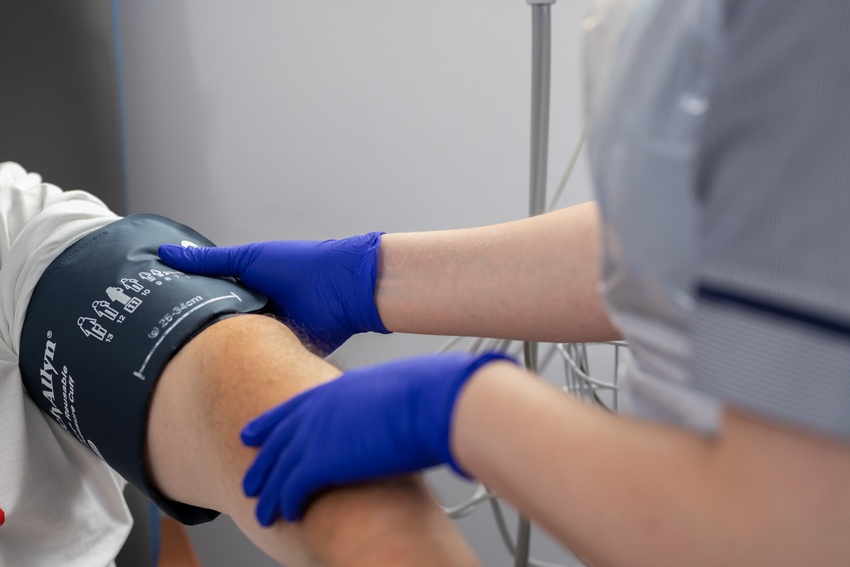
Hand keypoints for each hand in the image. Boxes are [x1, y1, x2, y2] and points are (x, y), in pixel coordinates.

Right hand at [159, 234, 387, 353]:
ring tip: (185, 365)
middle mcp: (257, 313)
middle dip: (199, 338)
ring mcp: (271, 334)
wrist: (344, 287)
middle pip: (220, 329)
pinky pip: (262, 362)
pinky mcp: (285, 352)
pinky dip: (248, 367)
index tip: (151, 319)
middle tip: (161, 348)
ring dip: (223, 355)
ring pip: (239, 348)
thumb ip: (210, 263)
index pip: (208, 303)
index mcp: (247, 290)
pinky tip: (225, 375)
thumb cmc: (301, 265)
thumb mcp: (249, 259)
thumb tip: (166, 253)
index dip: (183, 311)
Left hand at [240, 351, 516, 524]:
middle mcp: (317, 410)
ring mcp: (314, 435)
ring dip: (269, 494)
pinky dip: (287, 503)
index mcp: (332, 390)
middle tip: (250, 482)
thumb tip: (386, 414)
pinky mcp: (319, 462)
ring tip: (263, 511)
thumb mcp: (390, 388)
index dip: (267, 425)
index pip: (290, 410)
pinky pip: (292, 488)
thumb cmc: (425, 394)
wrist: (427, 402)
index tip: (251, 435)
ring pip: (278, 470)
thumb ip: (374, 403)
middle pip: (276, 442)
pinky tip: (288, 515)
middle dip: (262, 465)